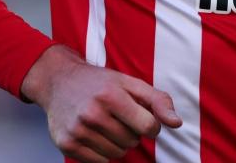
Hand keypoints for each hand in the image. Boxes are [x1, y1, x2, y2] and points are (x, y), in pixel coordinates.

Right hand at [21, 45, 182, 161]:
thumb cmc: (99, 83)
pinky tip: (94, 133)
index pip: (148, 126)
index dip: (151, 125)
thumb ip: (158, 101)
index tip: (143, 118)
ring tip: (106, 124)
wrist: (59, 81)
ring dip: (118, 142)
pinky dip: (102, 152)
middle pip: (132, 141)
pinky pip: (100, 161)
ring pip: (117, 153)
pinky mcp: (67, 144)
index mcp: (111, 95)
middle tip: (117, 116)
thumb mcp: (130, 83)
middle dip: (131, 131)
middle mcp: (92, 113)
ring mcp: (78, 130)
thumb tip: (176, 123)